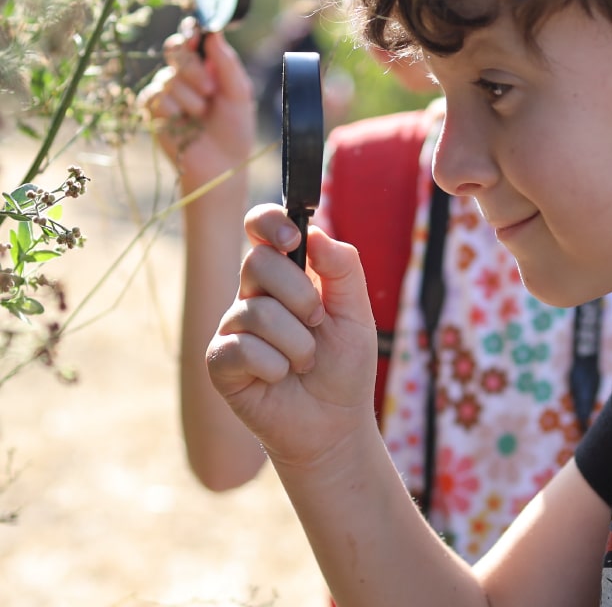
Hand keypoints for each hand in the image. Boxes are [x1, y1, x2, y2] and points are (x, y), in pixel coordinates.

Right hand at [138, 18, 255, 189]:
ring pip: (167, 78)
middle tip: (210, 91)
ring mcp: (167, 91)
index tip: (197, 35)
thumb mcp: (239, 93)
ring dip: (190, 99)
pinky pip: (155, 97)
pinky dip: (173, 110)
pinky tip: (184, 123)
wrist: (222, 164)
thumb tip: (214, 31)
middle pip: (175, 50)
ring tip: (202, 116)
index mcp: (207, 66)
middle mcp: (184, 74)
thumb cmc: (235, 129)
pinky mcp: (153, 111)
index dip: (191, 33)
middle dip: (192, 69)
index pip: (192, 37)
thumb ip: (227, 63)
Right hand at [207, 204, 377, 468]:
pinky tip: (281, 378)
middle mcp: (252, 294)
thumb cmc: (344, 366)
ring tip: (305, 362)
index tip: (294, 239)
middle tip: (318, 322)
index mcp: (285, 274)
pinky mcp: (220, 362)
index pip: (260, 227)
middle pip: (257, 262)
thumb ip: (342, 268)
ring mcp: (233, 327)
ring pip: (256, 311)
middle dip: (300, 295)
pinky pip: (241, 348)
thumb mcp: (356, 312)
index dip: (269, 222)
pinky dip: (275, 366)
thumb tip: (316, 233)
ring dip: (298, 343)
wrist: (335, 424)